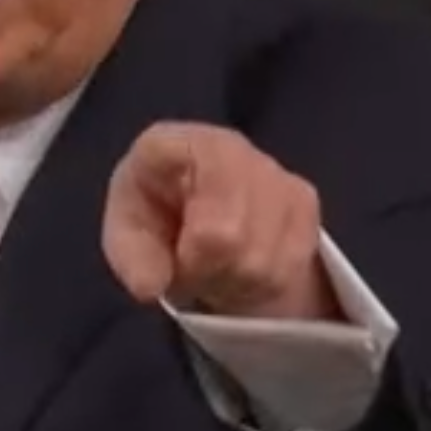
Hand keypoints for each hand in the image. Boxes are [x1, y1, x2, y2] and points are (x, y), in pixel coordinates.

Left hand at [101, 123, 335, 321]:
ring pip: (263, 260)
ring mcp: (273, 171)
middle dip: (207, 269)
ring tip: (215, 265)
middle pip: (230, 237)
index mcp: (177, 145)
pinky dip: (264, 280)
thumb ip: (131, 256)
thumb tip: (150, 286)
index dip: (189, 244)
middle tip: (192, 267)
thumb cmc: (154, 212)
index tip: (177, 252)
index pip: (199, 200)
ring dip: (235, 280)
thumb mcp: (126, 233)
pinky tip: (243, 265)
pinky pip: (291, 264)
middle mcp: (230, 147)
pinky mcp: (304, 198)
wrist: (192, 206)